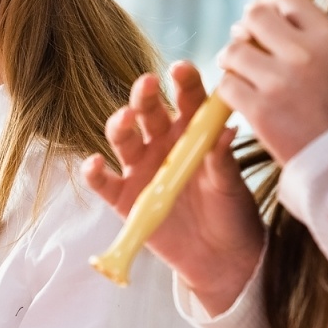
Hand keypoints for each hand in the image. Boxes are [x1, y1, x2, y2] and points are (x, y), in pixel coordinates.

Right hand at [83, 61, 264, 315]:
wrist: (221, 260)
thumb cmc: (232, 214)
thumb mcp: (231, 186)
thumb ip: (222, 159)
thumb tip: (226, 129)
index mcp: (192, 132)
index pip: (187, 99)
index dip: (184, 82)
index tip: (181, 68)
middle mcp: (162, 143)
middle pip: (148, 111)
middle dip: (145, 96)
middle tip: (148, 84)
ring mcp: (141, 169)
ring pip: (123, 138)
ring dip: (120, 125)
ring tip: (125, 120)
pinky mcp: (123, 198)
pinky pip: (103, 181)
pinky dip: (94, 172)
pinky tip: (94, 163)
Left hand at [216, 0, 327, 164]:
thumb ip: (307, 37)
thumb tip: (266, 13)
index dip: (268, 2)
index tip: (263, 15)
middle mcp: (304, 53)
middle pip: (255, 16)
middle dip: (244, 28)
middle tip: (245, 43)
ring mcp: (279, 81)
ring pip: (234, 50)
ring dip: (230, 60)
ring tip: (239, 72)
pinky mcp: (259, 109)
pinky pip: (227, 85)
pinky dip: (229, 90)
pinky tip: (241, 97)